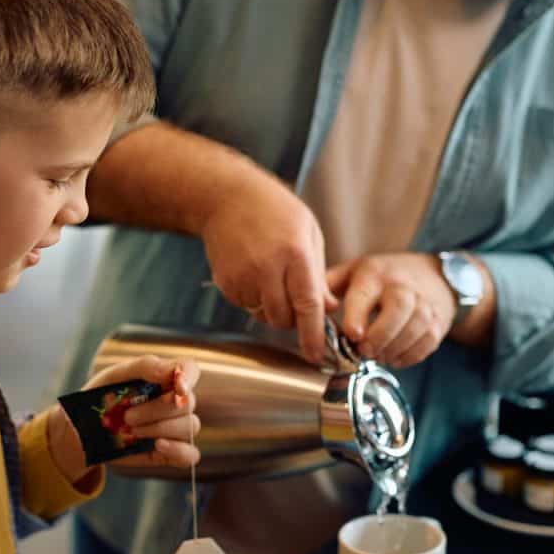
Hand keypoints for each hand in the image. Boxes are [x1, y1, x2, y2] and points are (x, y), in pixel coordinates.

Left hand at [49, 357, 201, 482]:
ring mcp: (175, 428)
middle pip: (187, 404)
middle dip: (156, 410)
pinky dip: (178, 450)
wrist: (84, 430)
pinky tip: (157, 446)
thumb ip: (144, 367)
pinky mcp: (171, 452)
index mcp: (165, 378)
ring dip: (159, 429)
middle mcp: (176, 402)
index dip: (189, 377)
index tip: (177, 387)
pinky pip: (190, 455)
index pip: (190, 370)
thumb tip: (172, 372)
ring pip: (189, 427)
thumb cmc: (102, 397)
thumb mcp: (115, 376)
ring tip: (131, 431)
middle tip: (127, 416)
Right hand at [200, 176, 337, 362]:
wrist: (226, 198)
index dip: (313, 334)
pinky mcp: (226, 283)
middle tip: (296, 300)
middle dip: (293, 319)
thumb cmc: (273, 210)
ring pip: (264, 315)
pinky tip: (255, 273)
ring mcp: (243, 277)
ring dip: (274, 309)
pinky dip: (255, 300)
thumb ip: (318, 274)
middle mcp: (267, 268)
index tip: (317, 355)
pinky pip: (247, 307)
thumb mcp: (308, 232)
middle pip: (283, 318)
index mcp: (294, 254)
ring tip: (273, 277)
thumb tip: (328, 309)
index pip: (307, 305)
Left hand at [326, 253, 455, 368]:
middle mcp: (402, 286)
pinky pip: (427, 343)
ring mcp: (425, 303)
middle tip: (365, 351)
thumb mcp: (355, 271)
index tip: (351, 334)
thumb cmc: (384, 276)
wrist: (434, 275)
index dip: (358, 315)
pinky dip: (410, 356)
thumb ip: (329, 286)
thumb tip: (305, 307)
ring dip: (393, 349)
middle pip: (397, 310)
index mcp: (375, 274)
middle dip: (380, 336)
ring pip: (415, 328)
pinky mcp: (438, 321)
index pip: (366, 293)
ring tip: (378, 356)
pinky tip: (394, 357)